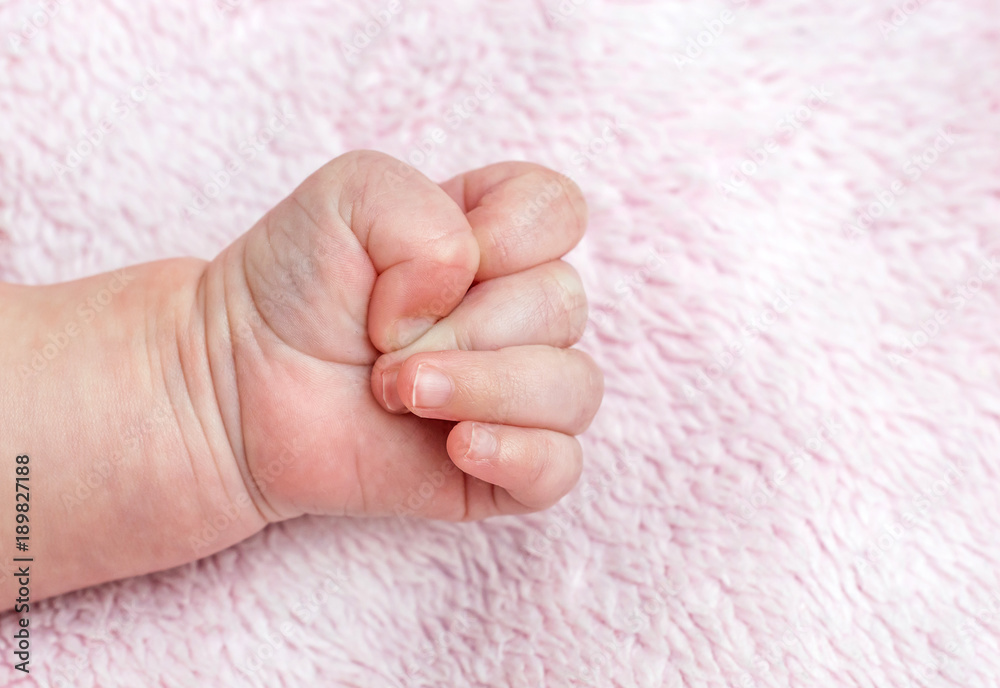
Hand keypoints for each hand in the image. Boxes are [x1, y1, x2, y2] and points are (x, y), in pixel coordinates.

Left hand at [206, 150, 602, 521]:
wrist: (239, 383)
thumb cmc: (297, 285)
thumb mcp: (346, 195)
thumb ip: (422, 211)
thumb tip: (463, 294)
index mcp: (499, 237)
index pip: (561, 214)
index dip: (501, 237)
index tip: (416, 269)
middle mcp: (522, 312)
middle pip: (563, 305)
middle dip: (463, 327)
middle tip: (381, 347)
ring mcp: (519, 392)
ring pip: (574, 388)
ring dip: (480, 389)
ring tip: (398, 395)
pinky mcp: (506, 465)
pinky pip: (562, 466)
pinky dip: (518, 454)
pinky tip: (457, 446)